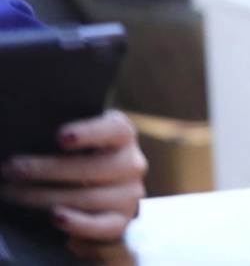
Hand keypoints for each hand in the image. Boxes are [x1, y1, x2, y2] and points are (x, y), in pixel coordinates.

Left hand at [0, 110, 147, 241]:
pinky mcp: (121, 221)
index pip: (113, 129)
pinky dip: (77, 223)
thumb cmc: (79, 157)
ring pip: (88, 197)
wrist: (95, 190)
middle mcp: (132, 163)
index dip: (89, 133)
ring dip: (44, 197)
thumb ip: (65, 139)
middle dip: (46, 170)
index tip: (60, 137)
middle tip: (12, 169)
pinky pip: (101, 226)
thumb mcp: (78, 141)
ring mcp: (129, 194)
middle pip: (92, 168)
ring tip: (13, 194)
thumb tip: (30, 140)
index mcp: (123, 135)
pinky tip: (55, 216)